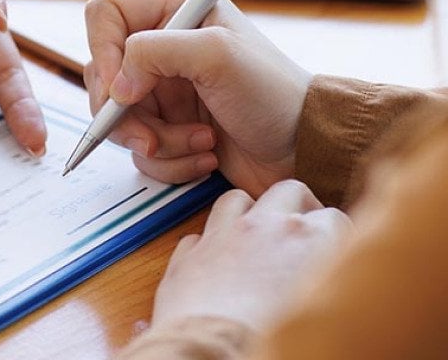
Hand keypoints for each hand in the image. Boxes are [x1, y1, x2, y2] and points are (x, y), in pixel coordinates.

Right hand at [84, 0, 310, 191]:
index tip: (121, 86)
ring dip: (156, 141)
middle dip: (126, 114)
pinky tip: (206, 154)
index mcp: (175, 14)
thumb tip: (116, 84)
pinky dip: (170, 160)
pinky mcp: (169, 128)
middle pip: (102, 76)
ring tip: (201, 142)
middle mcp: (164, 50)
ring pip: (118, 119)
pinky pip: (140, 149)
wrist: (307, 149)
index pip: (105, 16)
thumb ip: (153, 52)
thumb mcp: (217, 55)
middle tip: (152, 135)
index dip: (102, 49)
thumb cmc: (275, 94)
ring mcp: (164, 92)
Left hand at [152, 181, 350, 331]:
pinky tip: (216, 264)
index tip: (337, 253)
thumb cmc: (273, 339)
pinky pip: (200, 234)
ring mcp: (222, 235)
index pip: (335, 218)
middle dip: (298, 207)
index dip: (338, 236)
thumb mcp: (326, 308)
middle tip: (302, 234)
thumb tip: (346, 292)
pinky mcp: (188, 255)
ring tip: (257, 239)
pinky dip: (209, 244)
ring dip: (249, 214)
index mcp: (311, 238)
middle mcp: (265, 226)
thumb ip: (335, 283)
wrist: (214, 354)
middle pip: (289, 191)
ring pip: (237, 200)